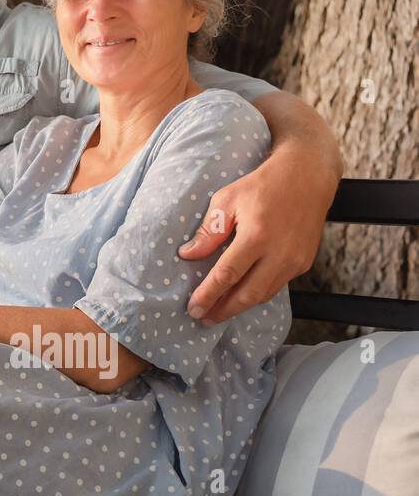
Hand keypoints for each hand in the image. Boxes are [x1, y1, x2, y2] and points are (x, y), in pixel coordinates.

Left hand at [177, 156, 329, 324]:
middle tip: (203, 318)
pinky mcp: (304, 263)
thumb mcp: (227, 199)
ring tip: (218, 312)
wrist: (307, 177)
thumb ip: (209, 231)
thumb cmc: (262, 185)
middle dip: (223, 310)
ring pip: (264, 294)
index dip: (208, 295)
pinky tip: (241, 296)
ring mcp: (295, 260)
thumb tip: (188, 255)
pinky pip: (276, 285)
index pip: (227, 275)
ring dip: (240, 306)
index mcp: (257, 236)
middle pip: (248, 294)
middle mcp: (280, 253)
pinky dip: (257, 294)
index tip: (193, 308)